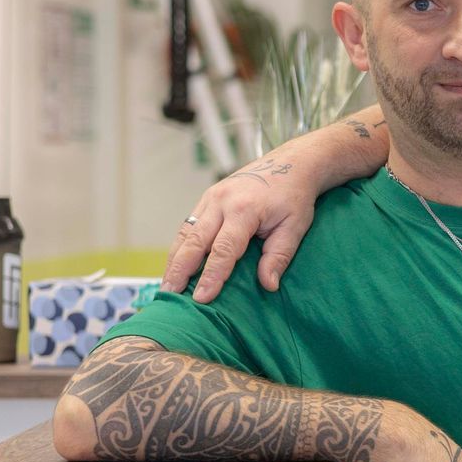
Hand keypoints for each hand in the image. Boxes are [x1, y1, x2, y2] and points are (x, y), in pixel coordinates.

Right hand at [163, 153, 320, 302]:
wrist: (290, 164)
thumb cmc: (294, 198)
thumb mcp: (295, 227)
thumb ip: (279, 256)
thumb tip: (268, 285)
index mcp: (244, 209)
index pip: (223, 249)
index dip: (211, 275)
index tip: (201, 298)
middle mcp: (221, 201)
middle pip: (194, 241)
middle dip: (180, 270)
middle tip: (170, 295)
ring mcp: (211, 197)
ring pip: (186, 233)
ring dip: (174, 260)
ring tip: (167, 285)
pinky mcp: (207, 198)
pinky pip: (189, 225)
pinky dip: (180, 247)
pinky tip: (175, 265)